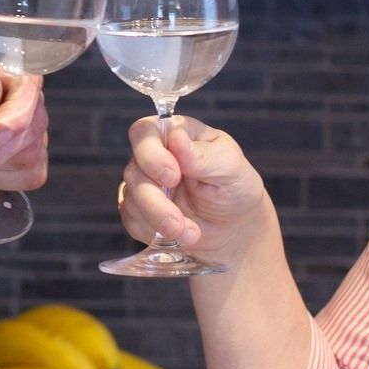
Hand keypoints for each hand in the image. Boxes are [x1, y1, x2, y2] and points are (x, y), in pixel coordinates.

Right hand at [118, 113, 270, 264]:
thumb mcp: (231, 168)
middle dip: (154, 200)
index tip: (173, 176)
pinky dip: (156, 232)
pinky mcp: (139, 210)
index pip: (145, 132)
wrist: (234, 229)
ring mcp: (144, 183)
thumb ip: (203, 155)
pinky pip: (133, 221)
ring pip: (132, 199)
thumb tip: (176, 138)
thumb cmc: (235, 188)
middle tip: (178, 221)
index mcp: (176, 134)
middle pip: (134, 170)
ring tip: (190, 233)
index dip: (151, 154)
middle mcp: (154, 155)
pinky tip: (181, 236)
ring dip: (159, 220)